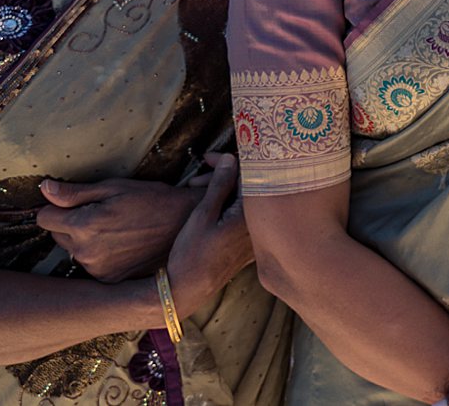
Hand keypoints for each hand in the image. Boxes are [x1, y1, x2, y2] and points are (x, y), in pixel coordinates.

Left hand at [37, 175, 202, 282]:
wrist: (187, 225)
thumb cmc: (153, 200)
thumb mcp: (116, 187)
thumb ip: (76, 192)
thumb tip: (44, 189)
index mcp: (84, 225)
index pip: (44, 217)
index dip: (58, 207)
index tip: (76, 204)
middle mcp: (85, 251)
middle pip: (57, 235)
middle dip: (71, 224)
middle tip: (102, 215)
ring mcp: (97, 268)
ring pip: (73, 250)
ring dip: (85, 241)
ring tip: (116, 230)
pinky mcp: (108, 279)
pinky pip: (91, 265)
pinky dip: (100, 255)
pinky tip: (122, 245)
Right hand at [162, 154, 255, 314]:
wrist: (187, 290)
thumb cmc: (192, 254)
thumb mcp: (202, 215)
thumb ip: (220, 185)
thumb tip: (230, 158)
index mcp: (252, 213)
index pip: (250, 173)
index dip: (226, 161)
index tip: (206, 160)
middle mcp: (261, 223)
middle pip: (249, 185)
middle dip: (223, 176)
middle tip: (196, 181)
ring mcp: (256, 234)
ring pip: (246, 199)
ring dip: (224, 190)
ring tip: (197, 192)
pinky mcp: (249, 242)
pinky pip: (245, 214)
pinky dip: (229, 205)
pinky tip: (210, 207)